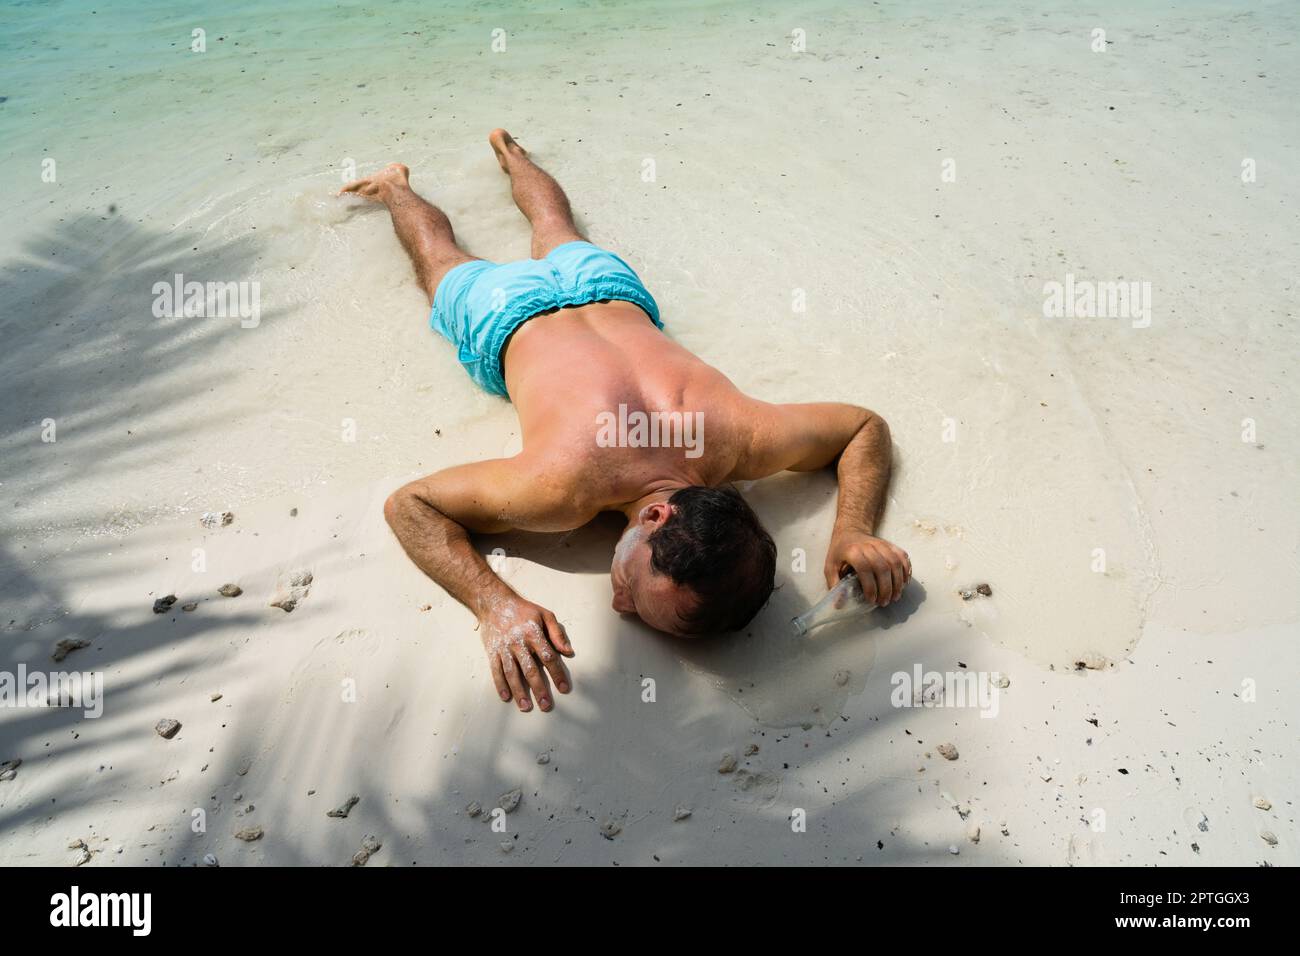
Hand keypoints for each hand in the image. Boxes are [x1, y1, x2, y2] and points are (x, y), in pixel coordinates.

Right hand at [478, 595, 573, 711]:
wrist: (494, 603)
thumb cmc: (523, 610)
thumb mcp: (545, 615)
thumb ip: (557, 633)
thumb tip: (568, 651)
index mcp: (533, 633)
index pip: (548, 657)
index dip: (557, 673)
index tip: (564, 688)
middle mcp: (518, 642)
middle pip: (530, 669)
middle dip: (539, 689)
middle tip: (546, 705)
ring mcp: (504, 648)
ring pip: (512, 673)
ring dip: (519, 691)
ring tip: (526, 706)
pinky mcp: (492, 652)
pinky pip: (496, 670)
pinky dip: (500, 684)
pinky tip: (506, 697)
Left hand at [824, 528, 911, 606]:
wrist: (850, 530)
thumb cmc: (840, 551)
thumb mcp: (830, 566)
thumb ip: (834, 584)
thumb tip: (839, 604)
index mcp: (852, 551)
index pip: (865, 569)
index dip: (870, 587)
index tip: (871, 600)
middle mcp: (869, 546)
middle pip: (883, 568)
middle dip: (886, 589)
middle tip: (884, 602)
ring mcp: (882, 544)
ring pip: (895, 563)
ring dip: (898, 583)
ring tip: (894, 596)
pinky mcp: (890, 545)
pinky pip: (902, 557)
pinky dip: (906, 571)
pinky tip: (904, 583)